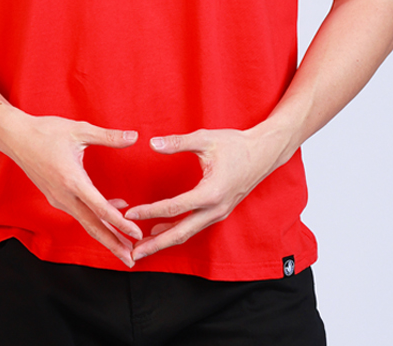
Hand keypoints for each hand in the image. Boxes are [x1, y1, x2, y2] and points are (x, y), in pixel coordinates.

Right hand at [0, 112, 142, 266]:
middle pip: (92, 226)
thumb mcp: (80, 130)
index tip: (136, 234)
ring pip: (85, 222)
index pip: (100, 208)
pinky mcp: (55, 197)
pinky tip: (110, 212)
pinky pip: (78, 212)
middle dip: (113, 244)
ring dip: (105, 234)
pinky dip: (95, 218)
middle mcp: (64, 195)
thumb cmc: (47, 131)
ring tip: (124, 245)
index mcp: (72, 180)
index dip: (120, 223)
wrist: (16, 137)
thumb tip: (135, 137)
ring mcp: (58, 198)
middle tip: (132, 260)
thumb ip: (109, 136)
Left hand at [124, 127, 285, 261]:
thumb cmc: (236, 144)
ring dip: (165, 241)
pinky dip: (177, 231)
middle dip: (155, 245)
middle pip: (180, 233)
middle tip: (133, 254)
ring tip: (142, 247)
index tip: (129, 214)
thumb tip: (152, 143)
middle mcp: (215, 209)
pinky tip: (161, 230)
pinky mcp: (219, 212)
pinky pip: (195, 227)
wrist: (263, 153)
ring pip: (188, 233)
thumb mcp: (205, 139)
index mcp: (211, 192)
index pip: (174, 207)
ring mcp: (219, 213)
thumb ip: (178, 143)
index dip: (150, 211)